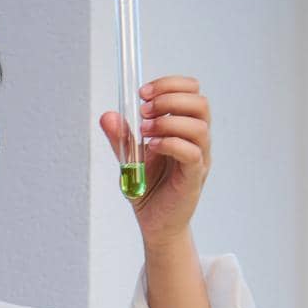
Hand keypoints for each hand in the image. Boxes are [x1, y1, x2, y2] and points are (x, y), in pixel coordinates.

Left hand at [99, 75, 210, 249]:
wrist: (155, 223)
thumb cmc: (148, 188)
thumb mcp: (129, 157)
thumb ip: (121, 137)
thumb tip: (107, 116)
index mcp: (184, 127)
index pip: (191, 92)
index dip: (170, 85)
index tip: (142, 93)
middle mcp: (197, 139)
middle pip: (200, 103)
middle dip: (169, 99)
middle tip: (143, 111)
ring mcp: (199, 157)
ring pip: (199, 126)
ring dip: (168, 121)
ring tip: (145, 131)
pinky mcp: (194, 176)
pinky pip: (192, 153)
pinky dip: (170, 144)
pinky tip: (152, 147)